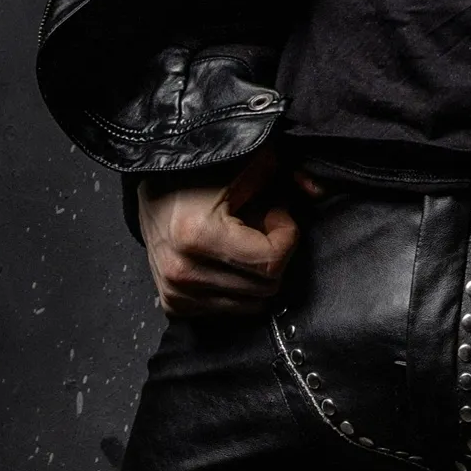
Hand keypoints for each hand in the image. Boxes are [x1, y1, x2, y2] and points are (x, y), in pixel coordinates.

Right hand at [138, 143, 301, 318]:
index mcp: (198, 236)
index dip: (285, 234)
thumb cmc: (202, 169)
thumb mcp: (250, 160)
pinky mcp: (173, 305)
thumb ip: (289, 173)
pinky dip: (238, 288)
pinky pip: (228, 310)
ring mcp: (176, 294)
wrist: (150, 186)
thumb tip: (320, 192)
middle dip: (273, 254)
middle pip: (265, 286)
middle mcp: (184, 273)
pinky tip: (228, 258)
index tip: (276, 212)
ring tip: (243, 240)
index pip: (271, 262)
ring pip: (251, 304)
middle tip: (260, 225)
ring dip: (256, 273)